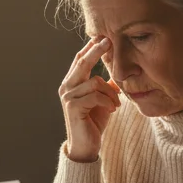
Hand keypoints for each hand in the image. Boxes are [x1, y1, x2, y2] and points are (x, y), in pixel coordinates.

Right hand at [59, 36, 120, 162]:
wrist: (87, 146)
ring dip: (110, 93)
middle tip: (109, 40)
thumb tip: (116, 73)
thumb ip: (106, 86)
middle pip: (82, 62)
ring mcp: (68, 97)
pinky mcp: (73, 107)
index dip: (90, 47)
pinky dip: (108, 101)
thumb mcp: (103, 100)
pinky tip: (112, 110)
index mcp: (72, 83)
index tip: (103, 36)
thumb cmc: (94, 122)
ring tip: (116, 104)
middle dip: (96, 51)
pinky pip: (95, 95)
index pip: (80, 59)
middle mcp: (67, 87)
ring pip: (94, 82)